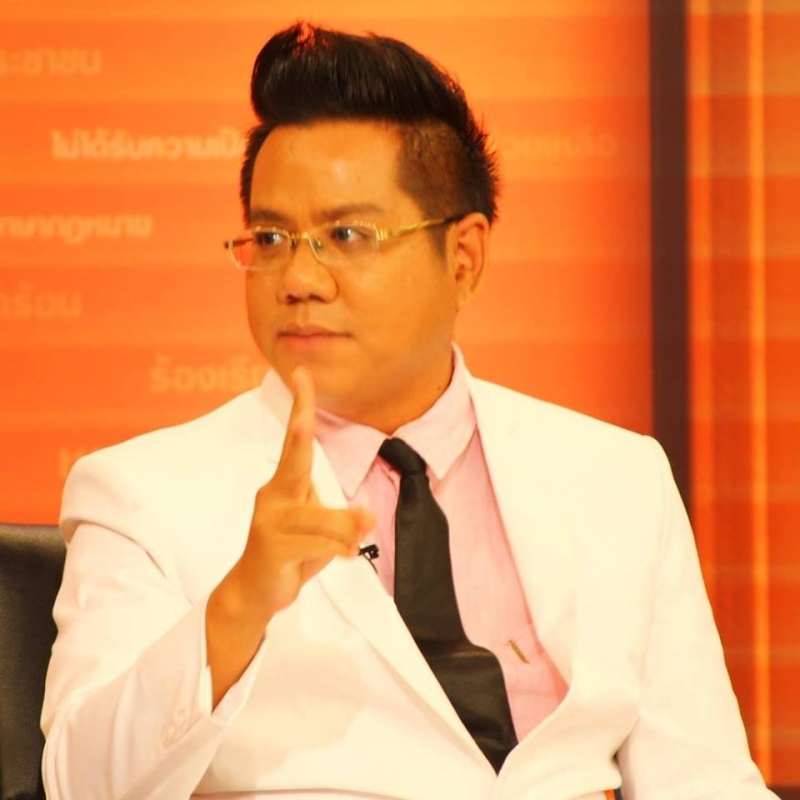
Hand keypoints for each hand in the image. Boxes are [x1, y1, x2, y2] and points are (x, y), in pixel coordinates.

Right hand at [233, 367, 373, 621]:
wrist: (254, 592)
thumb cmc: (291, 551)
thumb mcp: (321, 531)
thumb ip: (343, 520)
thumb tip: (366, 517)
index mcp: (285, 485)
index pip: (295, 441)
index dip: (301, 406)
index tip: (302, 373)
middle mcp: (273, 497)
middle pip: (293, 463)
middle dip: (298, 436)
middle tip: (302, 416)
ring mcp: (269, 523)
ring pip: (319, 517)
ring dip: (345, 529)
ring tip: (356, 539)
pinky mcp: (271, 549)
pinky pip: (317, 544)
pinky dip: (338, 549)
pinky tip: (345, 554)